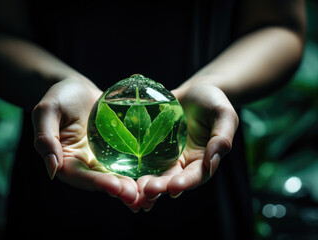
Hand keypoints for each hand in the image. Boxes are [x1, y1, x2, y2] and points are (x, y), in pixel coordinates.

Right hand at [32, 77, 137, 204]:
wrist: (77, 89)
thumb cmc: (59, 97)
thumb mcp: (47, 110)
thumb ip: (46, 138)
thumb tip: (52, 169)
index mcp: (65, 160)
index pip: (80, 176)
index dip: (97, 182)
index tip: (115, 186)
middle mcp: (84, 164)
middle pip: (101, 181)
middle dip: (119, 190)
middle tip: (136, 195)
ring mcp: (101, 158)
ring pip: (116, 175)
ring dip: (131, 185)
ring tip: (147, 193)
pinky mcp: (114, 150)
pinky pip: (127, 160)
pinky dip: (139, 169)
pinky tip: (156, 174)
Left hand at [136, 82, 238, 210]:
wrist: (193, 91)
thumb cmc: (213, 101)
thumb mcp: (223, 115)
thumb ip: (222, 137)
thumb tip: (212, 162)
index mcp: (203, 160)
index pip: (195, 176)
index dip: (185, 183)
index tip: (174, 187)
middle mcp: (183, 163)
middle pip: (171, 180)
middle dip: (161, 187)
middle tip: (148, 190)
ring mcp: (166, 156)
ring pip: (155, 174)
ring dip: (145, 183)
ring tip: (135, 188)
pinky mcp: (151, 147)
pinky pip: (141, 157)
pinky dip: (133, 166)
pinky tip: (121, 171)